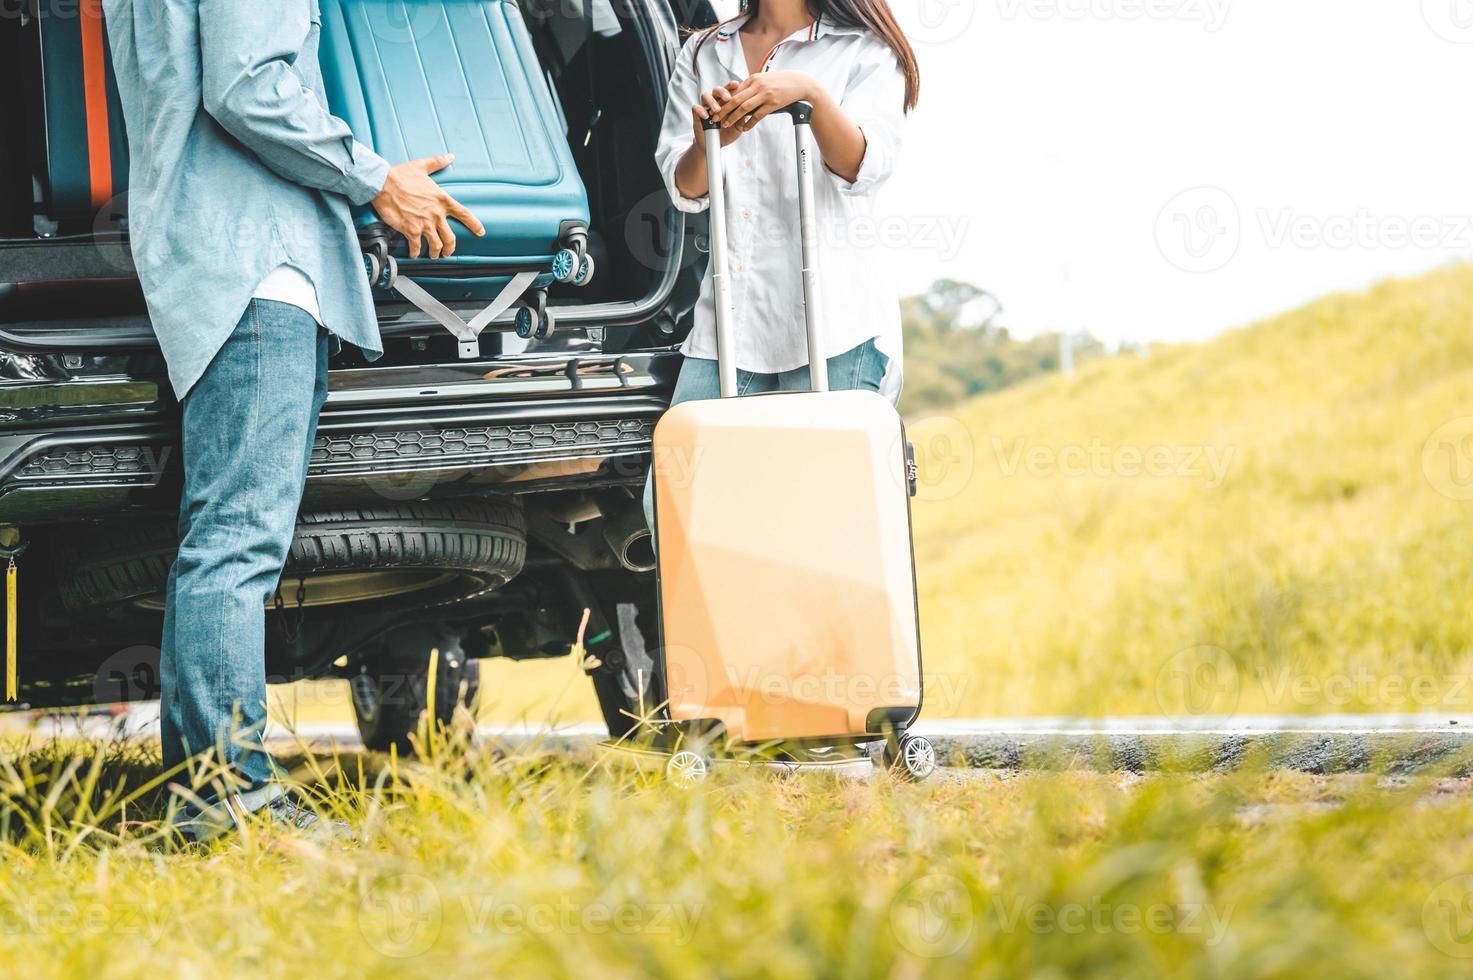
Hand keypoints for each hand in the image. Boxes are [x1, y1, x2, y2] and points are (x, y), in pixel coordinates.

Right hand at [370, 154, 485, 259]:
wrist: (383, 183)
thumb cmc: (401, 174)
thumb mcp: (422, 165)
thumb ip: (437, 162)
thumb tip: (449, 156)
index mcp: (442, 200)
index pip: (464, 214)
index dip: (474, 225)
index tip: (480, 232)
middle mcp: (436, 214)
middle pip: (451, 238)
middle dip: (450, 248)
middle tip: (447, 252)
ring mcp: (424, 224)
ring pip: (436, 245)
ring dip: (435, 253)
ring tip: (432, 255)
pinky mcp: (411, 230)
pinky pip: (417, 247)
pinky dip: (415, 252)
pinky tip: (414, 253)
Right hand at [692, 87, 743, 147]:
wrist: (715, 145)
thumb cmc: (727, 133)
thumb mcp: (737, 128)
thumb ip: (742, 120)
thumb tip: (748, 112)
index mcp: (726, 102)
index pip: (728, 90)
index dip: (731, 86)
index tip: (737, 84)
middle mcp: (715, 101)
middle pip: (716, 90)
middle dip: (722, 92)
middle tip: (728, 98)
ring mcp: (705, 107)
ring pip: (705, 96)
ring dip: (712, 101)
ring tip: (717, 110)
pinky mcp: (697, 114)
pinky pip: (696, 108)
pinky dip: (701, 111)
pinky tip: (707, 116)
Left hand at [711, 71, 817, 132]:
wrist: (800, 83)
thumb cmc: (782, 82)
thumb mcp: (765, 80)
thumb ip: (753, 86)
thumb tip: (740, 94)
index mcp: (753, 79)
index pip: (734, 91)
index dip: (723, 100)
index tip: (715, 108)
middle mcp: (757, 85)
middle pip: (735, 99)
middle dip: (723, 110)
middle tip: (714, 118)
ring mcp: (765, 94)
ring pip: (743, 108)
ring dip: (733, 118)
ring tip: (725, 125)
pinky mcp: (772, 104)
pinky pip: (757, 116)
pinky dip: (749, 123)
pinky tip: (744, 128)